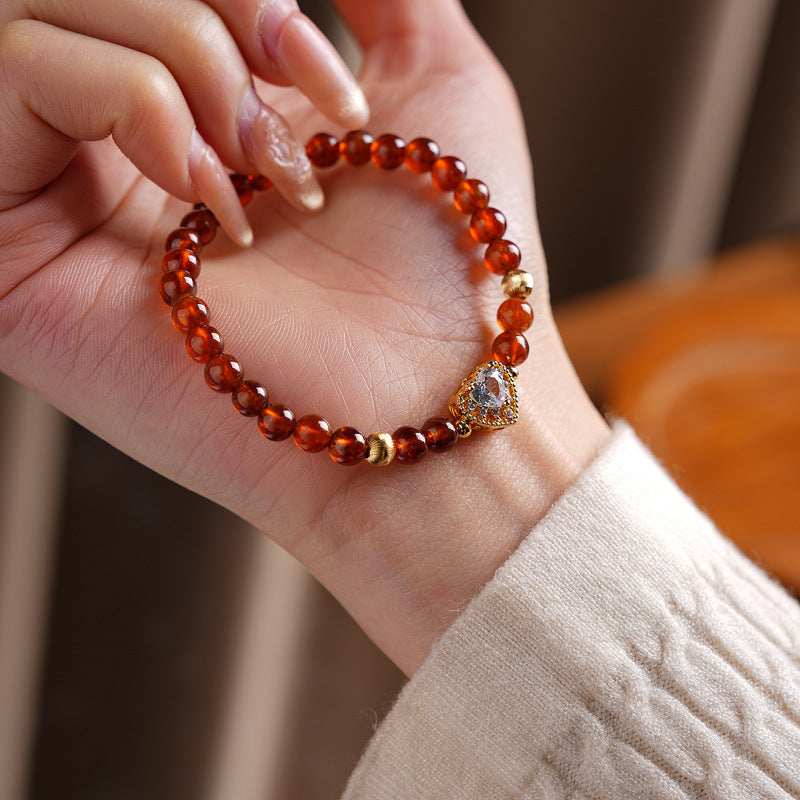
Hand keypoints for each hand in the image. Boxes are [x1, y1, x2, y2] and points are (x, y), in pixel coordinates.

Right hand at [0, 0, 608, 674]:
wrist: (431, 392)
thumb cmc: (449, 257)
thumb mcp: (437, 76)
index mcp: (201, 110)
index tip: (326, 75)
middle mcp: (119, 153)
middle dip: (208, 16)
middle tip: (288, 132)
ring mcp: (61, 203)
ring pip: (36, 16)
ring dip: (174, 58)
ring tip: (256, 175)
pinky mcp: (15, 259)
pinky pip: (6, 82)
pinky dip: (120, 98)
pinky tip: (203, 194)